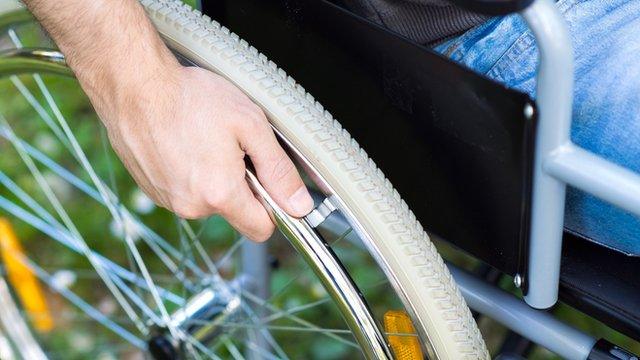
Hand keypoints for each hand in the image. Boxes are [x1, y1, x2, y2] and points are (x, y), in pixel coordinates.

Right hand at [97, 64, 313, 240]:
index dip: (273, 208)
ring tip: (204, 139)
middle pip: (234, 212)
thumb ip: (279, 170)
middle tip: (233, 146)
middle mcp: (191, 206)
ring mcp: (167, 200)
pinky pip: (184, 191)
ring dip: (214, 177)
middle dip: (242, 185)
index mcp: (220, 194)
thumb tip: (300, 205)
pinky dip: (190, 173)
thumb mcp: (250, 126)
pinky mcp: (151, 190)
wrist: (133, 85)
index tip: (269, 182)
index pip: (261, 229)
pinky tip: (184, 143)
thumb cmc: (190, 98)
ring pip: (208, 200)